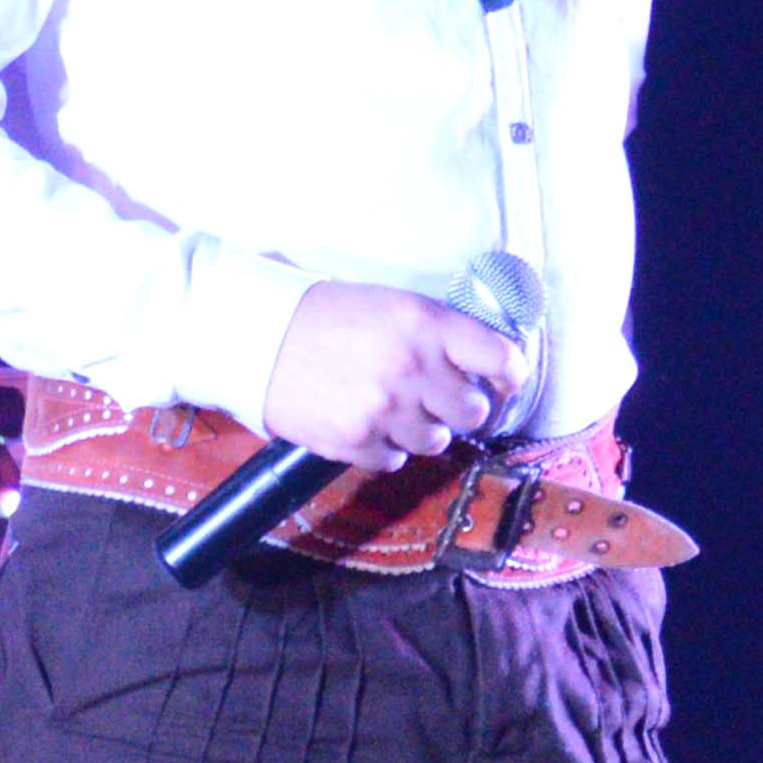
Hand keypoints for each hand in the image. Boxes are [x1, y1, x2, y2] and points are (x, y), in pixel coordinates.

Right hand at [257, 281, 528, 473]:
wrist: (254, 335)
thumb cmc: (323, 315)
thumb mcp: (389, 303)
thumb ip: (437, 333)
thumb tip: (483, 366)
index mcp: (425, 323)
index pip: (501, 359)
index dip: (508, 374)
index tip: (501, 381)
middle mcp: (412, 367)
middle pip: (474, 411)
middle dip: (459, 407)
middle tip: (436, 396)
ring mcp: (385, 409)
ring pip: (436, 441)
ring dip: (420, 428)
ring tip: (389, 406)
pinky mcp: (357, 441)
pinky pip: (395, 459)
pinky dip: (384, 445)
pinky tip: (361, 420)